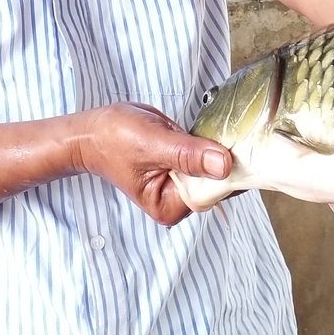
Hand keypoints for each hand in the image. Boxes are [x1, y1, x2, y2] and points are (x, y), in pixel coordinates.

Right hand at [72, 102, 231, 224]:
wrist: (93, 131)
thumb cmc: (112, 139)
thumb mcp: (151, 143)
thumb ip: (187, 155)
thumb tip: (223, 165)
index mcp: (169, 206)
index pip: (214, 192)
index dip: (229, 169)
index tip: (239, 145)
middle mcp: (178, 200)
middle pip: (218, 181)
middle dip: (224, 155)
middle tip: (227, 129)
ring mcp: (182, 183)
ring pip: (216, 166)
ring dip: (217, 146)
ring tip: (213, 128)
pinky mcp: (183, 166)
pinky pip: (206, 155)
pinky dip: (209, 142)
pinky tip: (205, 130)